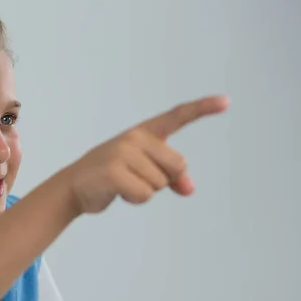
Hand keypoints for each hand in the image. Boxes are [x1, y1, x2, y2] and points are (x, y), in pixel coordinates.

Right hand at [65, 95, 228, 213]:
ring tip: (122, 184)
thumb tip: (189, 189)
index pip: (177, 117)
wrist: (73, 187)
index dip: (203, 108)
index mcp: (143, 133)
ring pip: (160, 183)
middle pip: (178, 165)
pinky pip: (145, 194)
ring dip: (144, 191)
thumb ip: (171, 177)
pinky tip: (117, 191)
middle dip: (163, 180)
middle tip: (135, 178)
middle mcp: (135, 137)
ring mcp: (123, 152)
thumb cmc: (111, 177)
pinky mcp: (114, 171)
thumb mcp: (143, 173)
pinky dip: (134, 199)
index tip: (227, 101)